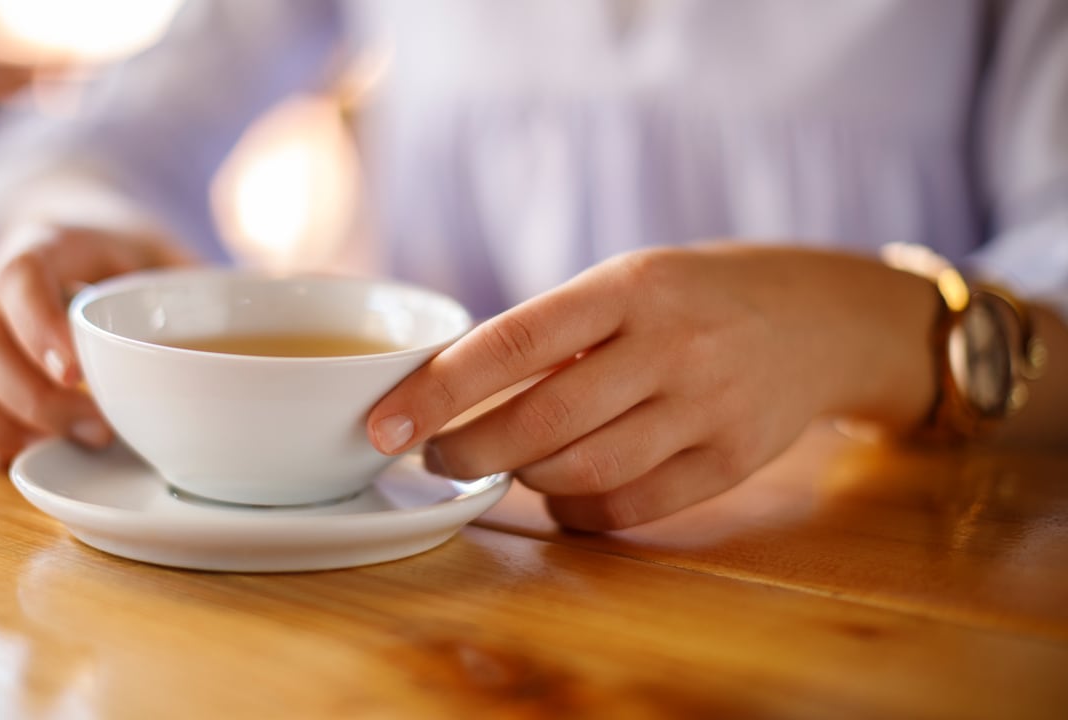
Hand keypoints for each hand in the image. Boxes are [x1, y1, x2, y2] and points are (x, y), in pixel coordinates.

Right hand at [0, 223, 191, 467]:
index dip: (39, 326)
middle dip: (36, 400)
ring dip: (5, 425)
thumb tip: (248, 311)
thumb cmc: (126, 258)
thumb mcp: (163, 253)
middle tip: (100, 430)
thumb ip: (194, 283)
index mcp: (45, 247)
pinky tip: (30, 457)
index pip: (21, 277)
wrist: (73, 243)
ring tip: (73, 446)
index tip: (76, 372)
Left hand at [367, 244, 937, 530]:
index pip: (513, 342)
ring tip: (502, 464)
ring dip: (523, 477)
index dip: (439, 390)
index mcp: (629, 286)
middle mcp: (671, 346)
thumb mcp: (628, 281)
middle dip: (468, 450)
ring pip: (583, 471)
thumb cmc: (695, 297)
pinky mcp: (733, 461)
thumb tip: (451, 391)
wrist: (821, 318)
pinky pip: (631, 508)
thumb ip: (555, 332)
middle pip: (541, 421)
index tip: (385, 424)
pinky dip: (578, 510)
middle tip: (433, 456)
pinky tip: (560, 491)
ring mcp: (708, 407)